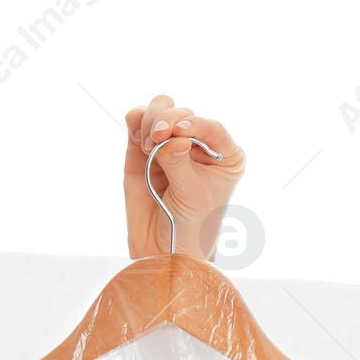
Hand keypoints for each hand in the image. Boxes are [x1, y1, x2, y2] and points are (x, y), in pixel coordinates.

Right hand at [123, 95, 246, 259]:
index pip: (212, 127)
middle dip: (168, 121)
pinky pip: (136, 121)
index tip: (180, 130)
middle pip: (181, 113)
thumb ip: (179, 163)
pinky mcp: (141, 149)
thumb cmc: (191, 226)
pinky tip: (138, 140)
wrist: (163, 249)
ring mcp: (169, 144)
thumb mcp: (192, 195)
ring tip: (148, 146)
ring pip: (159, 109)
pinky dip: (135, 122)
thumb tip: (171, 137)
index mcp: (224, 155)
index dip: (195, 123)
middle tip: (157, 139)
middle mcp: (198, 144)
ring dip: (151, 119)